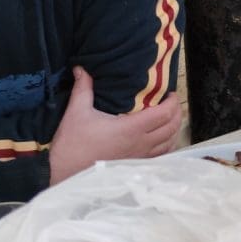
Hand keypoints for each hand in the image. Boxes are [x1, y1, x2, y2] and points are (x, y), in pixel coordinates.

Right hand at [48, 67, 183, 183]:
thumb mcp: (77, 112)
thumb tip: (82, 68)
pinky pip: (161, 155)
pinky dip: (167, 144)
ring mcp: (140, 157)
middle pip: (172, 127)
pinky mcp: (135, 166)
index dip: (172, 102)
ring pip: (169, 143)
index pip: (164, 114)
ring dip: (174, 128)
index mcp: (132, 128)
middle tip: (172, 102)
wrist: (64, 173)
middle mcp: (141, 144)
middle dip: (177, 112)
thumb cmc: (72, 143)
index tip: (170, 93)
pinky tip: (162, 139)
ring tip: (170, 118)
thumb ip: (84, 88)